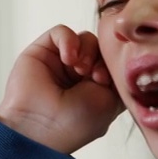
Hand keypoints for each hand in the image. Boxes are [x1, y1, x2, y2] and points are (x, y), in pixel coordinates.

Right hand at [0, 26, 122, 153]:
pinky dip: (68, 41)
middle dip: (103, 58)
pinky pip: (62, 32)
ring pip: (86, 38)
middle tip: (96, 77)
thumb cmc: (75, 123)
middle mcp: (81, 75)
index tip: (108, 81)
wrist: (39, 127)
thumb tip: (114, 57)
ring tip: (80, 70)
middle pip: (103, 48)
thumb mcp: (111, 102)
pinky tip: (68, 59)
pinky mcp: (43, 51)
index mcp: (99, 88)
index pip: (115, 63)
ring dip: (88, 50)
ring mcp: (62, 62)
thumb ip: (118, 76)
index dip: (115, 66)